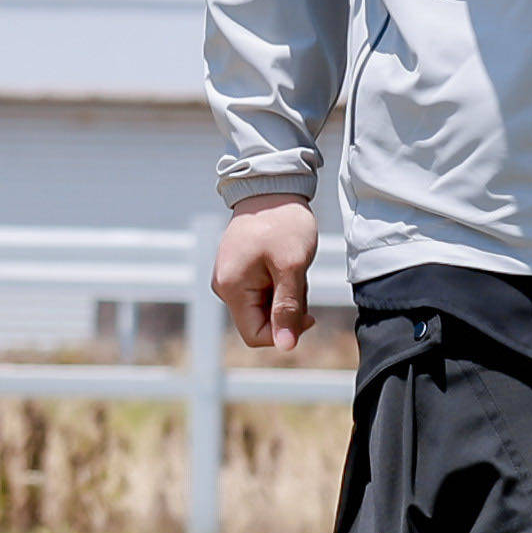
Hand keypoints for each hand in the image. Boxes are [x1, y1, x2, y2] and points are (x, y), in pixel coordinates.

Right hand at [213, 197, 318, 353]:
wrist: (272, 185)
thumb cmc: (283, 223)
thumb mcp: (291, 267)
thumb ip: (287, 309)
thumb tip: (286, 347)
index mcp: (230, 288)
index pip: (255, 336)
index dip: (284, 332)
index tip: (307, 313)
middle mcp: (223, 286)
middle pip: (260, 321)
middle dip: (286, 308)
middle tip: (299, 278)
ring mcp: (229, 276)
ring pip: (264, 305)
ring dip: (285, 294)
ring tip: (292, 264)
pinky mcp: (238, 268)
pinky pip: (262, 290)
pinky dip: (279, 282)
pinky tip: (285, 260)